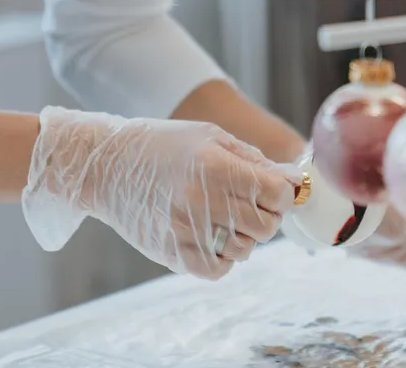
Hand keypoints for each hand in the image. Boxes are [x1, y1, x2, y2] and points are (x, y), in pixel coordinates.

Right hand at [22, 106, 297, 280]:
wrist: (110, 166)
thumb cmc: (166, 146)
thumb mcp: (211, 137)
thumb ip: (255, 160)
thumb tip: (295, 182)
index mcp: (215, 167)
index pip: (276, 195)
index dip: (282, 194)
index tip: (274, 189)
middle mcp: (202, 201)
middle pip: (266, 226)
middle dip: (267, 215)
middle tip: (251, 202)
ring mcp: (186, 232)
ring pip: (245, 250)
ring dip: (244, 235)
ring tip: (224, 214)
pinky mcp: (172, 254)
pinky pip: (218, 269)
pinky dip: (223, 256)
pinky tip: (211, 235)